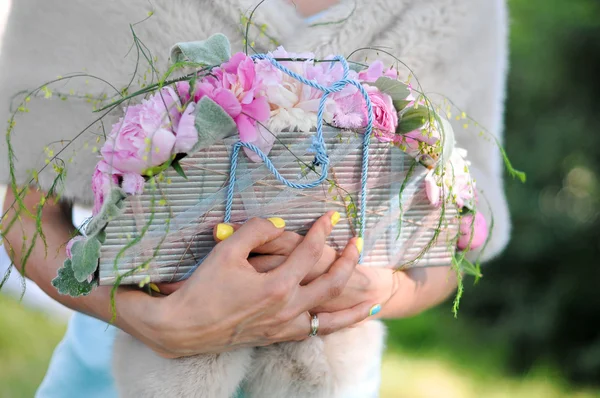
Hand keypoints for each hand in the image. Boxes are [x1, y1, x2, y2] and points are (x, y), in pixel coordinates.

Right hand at [122, 212, 371, 357]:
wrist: (183, 329)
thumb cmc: (202, 288)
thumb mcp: (226, 250)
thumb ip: (256, 230)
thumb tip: (280, 223)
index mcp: (277, 285)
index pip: (310, 252)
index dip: (321, 230)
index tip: (330, 216)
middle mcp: (288, 309)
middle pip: (332, 283)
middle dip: (349, 261)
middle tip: (358, 243)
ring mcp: (285, 327)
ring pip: (332, 318)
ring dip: (355, 307)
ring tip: (375, 299)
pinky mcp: (278, 338)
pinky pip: (315, 333)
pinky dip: (335, 327)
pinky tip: (342, 321)